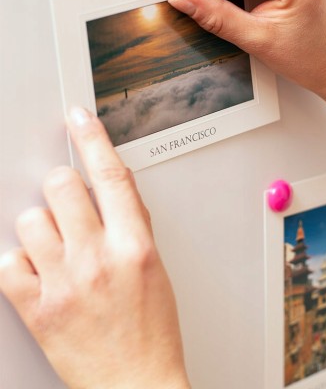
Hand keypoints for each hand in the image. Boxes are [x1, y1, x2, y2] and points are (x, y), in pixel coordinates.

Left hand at [0, 108, 189, 388]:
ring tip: (56, 247)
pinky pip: (8, 262)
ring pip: (29, 220)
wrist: (136, 384)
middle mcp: (97, 259)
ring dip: (41, 225)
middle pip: (59, 186)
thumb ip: (134, 222)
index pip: (112, 175)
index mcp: (134, 245)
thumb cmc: (152, 329)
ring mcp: (62, 283)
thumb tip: (115, 188)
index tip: (80, 119)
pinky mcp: (34, 309)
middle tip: (68, 202)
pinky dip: (20, 260)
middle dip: (61, 186)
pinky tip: (40, 271)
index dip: (93, 138)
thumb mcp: (155, 266)